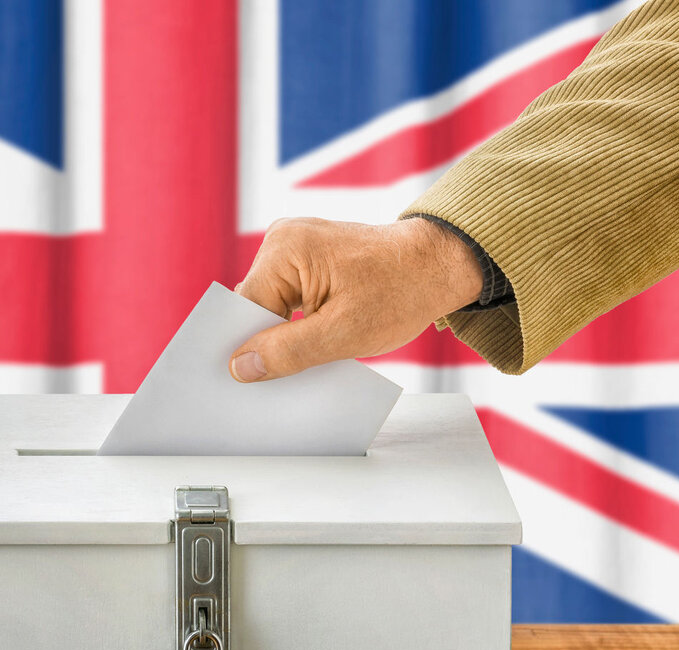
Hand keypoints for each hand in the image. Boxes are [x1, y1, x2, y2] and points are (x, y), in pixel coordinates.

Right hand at [229, 216, 483, 381]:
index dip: (247, 346)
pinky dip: (297, 323)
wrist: (438, 265)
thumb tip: (240, 367)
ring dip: (284, 334)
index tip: (251, 381)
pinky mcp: (306, 258)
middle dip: (267, 342)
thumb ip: (287, 352)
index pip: (245, 308)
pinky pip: (287, 297)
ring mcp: (294, 246)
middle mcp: (283, 239)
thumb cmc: (401, 292)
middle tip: (284, 378)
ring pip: (270, 305)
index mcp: (285, 249)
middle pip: (255, 306)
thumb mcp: (343, 334)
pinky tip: (315, 341)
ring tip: (309, 356)